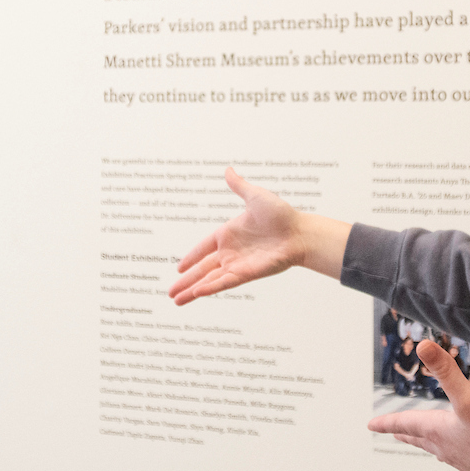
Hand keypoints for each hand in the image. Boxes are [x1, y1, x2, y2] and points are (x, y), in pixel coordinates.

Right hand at [169, 168, 348, 305]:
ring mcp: (237, 264)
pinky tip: (196, 293)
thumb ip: (239, 186)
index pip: (203, 248)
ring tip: (176, 300)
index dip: (191, 257)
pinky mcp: (245, 274)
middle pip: (202, 269)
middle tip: (169, 293)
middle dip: (185, 281)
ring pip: (209, 280)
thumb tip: (228, 170)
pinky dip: (209, 288)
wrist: (299, 233)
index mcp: (228, 234)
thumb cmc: (282, 215)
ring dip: (192, 290)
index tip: (179, 267)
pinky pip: (223, 282)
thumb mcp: (255, 196)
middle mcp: (230, 252)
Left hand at [367, 340, 469, 470]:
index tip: (371, 424)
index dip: (387, 420)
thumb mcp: (469, 398)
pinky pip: (459, 456)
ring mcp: (464, 459)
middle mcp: (447, 447)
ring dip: (426, 442)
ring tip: (422, 440)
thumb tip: (424, 345)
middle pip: (419, 437)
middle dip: (405, 431)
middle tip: (392, 431)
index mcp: (438, 430)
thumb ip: (447, 372)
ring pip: (438, 448)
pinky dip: (451, 450)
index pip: (406, 422)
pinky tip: (461, 451)